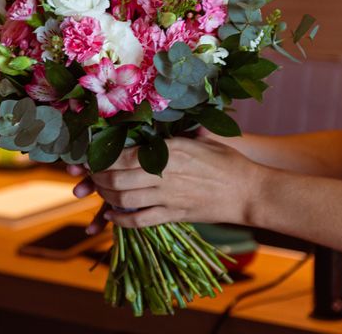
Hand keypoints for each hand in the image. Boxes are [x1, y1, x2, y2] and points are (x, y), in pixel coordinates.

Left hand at [73, 136, 264, 231]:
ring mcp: (169, 196)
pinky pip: (139, 220)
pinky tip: (112, 215)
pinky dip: (121, 219)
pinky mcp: (174, 215)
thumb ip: (179, 132)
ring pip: (123, 199)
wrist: (249, 191)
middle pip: (117, 177)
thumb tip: (163, 120)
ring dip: (106, 195)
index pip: (124, 153)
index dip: (103, 157)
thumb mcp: (202, 139)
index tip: (94, 155)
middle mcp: (165, 173)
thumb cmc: (228, 161)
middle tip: (92, 174)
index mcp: (170, 150)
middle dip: (98, 177)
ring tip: (101, 191)